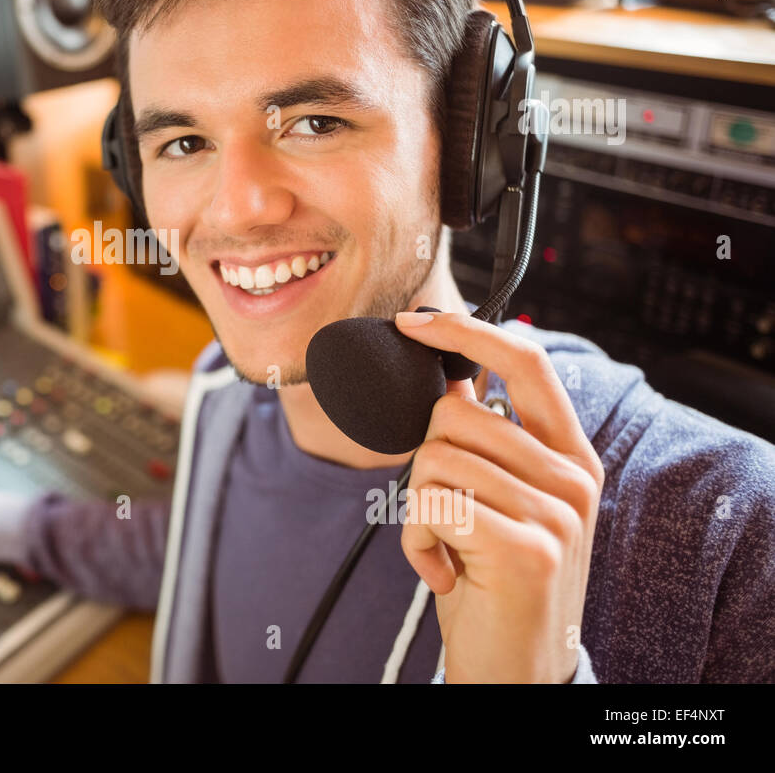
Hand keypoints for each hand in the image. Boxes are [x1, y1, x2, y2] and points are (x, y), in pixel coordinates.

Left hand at [393, 310, 603, 682]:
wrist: (514, 668)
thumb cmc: (493, 579)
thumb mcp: (503, 501)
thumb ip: (490, 441)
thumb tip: (453, 375)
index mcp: (570, 455)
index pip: (527, 362)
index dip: (468, 332)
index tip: (415, 321)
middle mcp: (574, 478)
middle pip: (454, 414)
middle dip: (425, 463)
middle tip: (447, 518)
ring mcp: (556, 514)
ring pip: (435, 458)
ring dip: (417, 510)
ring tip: (448, 549)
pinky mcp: (526, 549)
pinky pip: (431, 507)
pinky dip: (415, 542)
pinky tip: (444, 572)